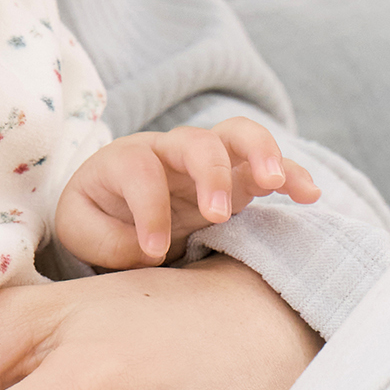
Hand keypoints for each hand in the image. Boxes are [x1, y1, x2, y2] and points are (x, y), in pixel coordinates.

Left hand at [55, 115, 319, 269]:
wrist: (114, 204)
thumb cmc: (97, 215)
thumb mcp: (79, 229)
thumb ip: (103, 240)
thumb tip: (148, 250)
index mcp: (124, 160)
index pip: (140, 172)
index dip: (149, 211)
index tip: (152, 252)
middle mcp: (169, 151)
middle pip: (195, 140)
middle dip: (210, 173)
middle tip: (217, 215)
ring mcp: (207, 162)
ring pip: (239, 136)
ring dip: (262, 154)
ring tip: (278, 183)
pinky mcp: (237, 179)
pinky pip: (269, 166)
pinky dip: (292, 175)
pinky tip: (310, 195)